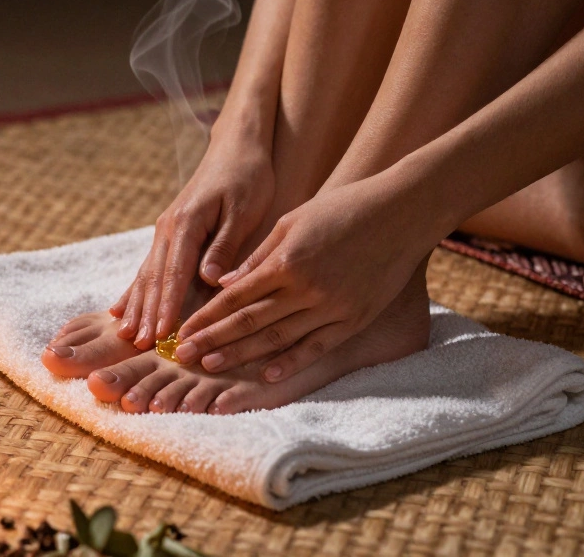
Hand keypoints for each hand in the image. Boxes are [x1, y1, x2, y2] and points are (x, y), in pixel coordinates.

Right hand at [111, 132, 274, 348]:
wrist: (236, 148)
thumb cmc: (247, 176)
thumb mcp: (244, 209)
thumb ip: (225, 245)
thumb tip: (209, 278)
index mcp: (187, 223)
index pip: (175, 272)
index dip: (168, 306)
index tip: (162, 333)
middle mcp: (169, 228)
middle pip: (155, 278)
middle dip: (146, 314)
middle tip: (138, 346)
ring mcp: (165, 231)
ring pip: (146, 274)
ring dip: (136, 306)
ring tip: (125, 335)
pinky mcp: (169, 234)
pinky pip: (149, 267)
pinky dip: (135, 291)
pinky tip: (120, 310)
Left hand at [172, 176, 439, 379]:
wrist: (402, 213)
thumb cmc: (343, 209)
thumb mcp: (293, 221)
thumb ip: (259, 256)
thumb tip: (224, 285)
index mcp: (287, 262)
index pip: (235, 297)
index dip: (206, 317)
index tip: (181, 332)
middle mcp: (307, 289)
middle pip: (250, 323)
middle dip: (213, 341)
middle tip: (181, 358)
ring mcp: (333, 308)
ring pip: (278, 340)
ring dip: (242, 356)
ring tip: (210, 368)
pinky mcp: (355, 319)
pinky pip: (318, 347)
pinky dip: (291, 362)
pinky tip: (266, 374)